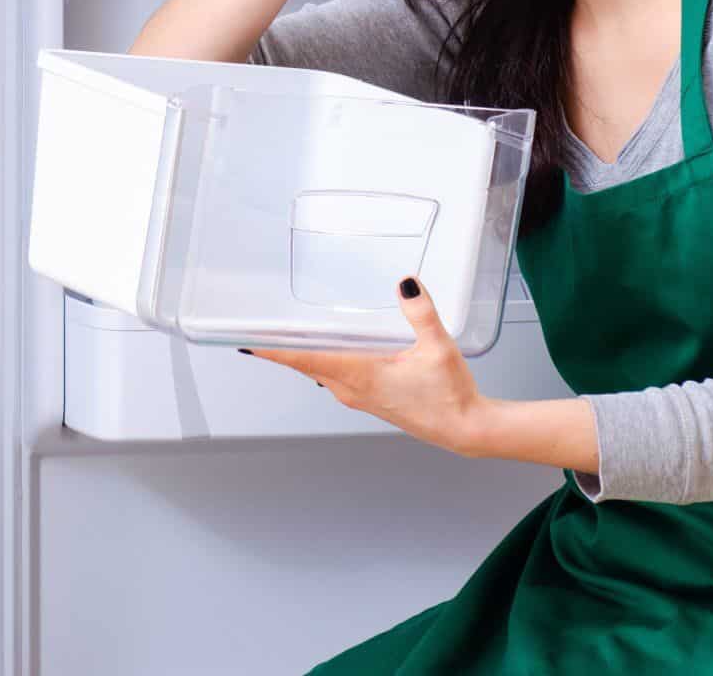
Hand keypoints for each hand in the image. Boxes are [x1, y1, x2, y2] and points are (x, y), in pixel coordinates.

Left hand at [244, 277, 498, 457]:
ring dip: (302, 356)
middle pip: (306, 365)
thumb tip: (406, 283)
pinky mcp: (369, 400)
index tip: (248, 343)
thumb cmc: (451, 394)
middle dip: (281, 348)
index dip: (275, 351)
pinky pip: (334, 378)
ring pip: (320, 372)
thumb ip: (421, 313)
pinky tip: (329, 349)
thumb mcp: (438, 347)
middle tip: (259, 328)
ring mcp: (359, 397)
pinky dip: (322, 363)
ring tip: (286, 334)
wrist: (464, 429)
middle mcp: (352, 389)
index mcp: (360, 375)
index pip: (306, 360)